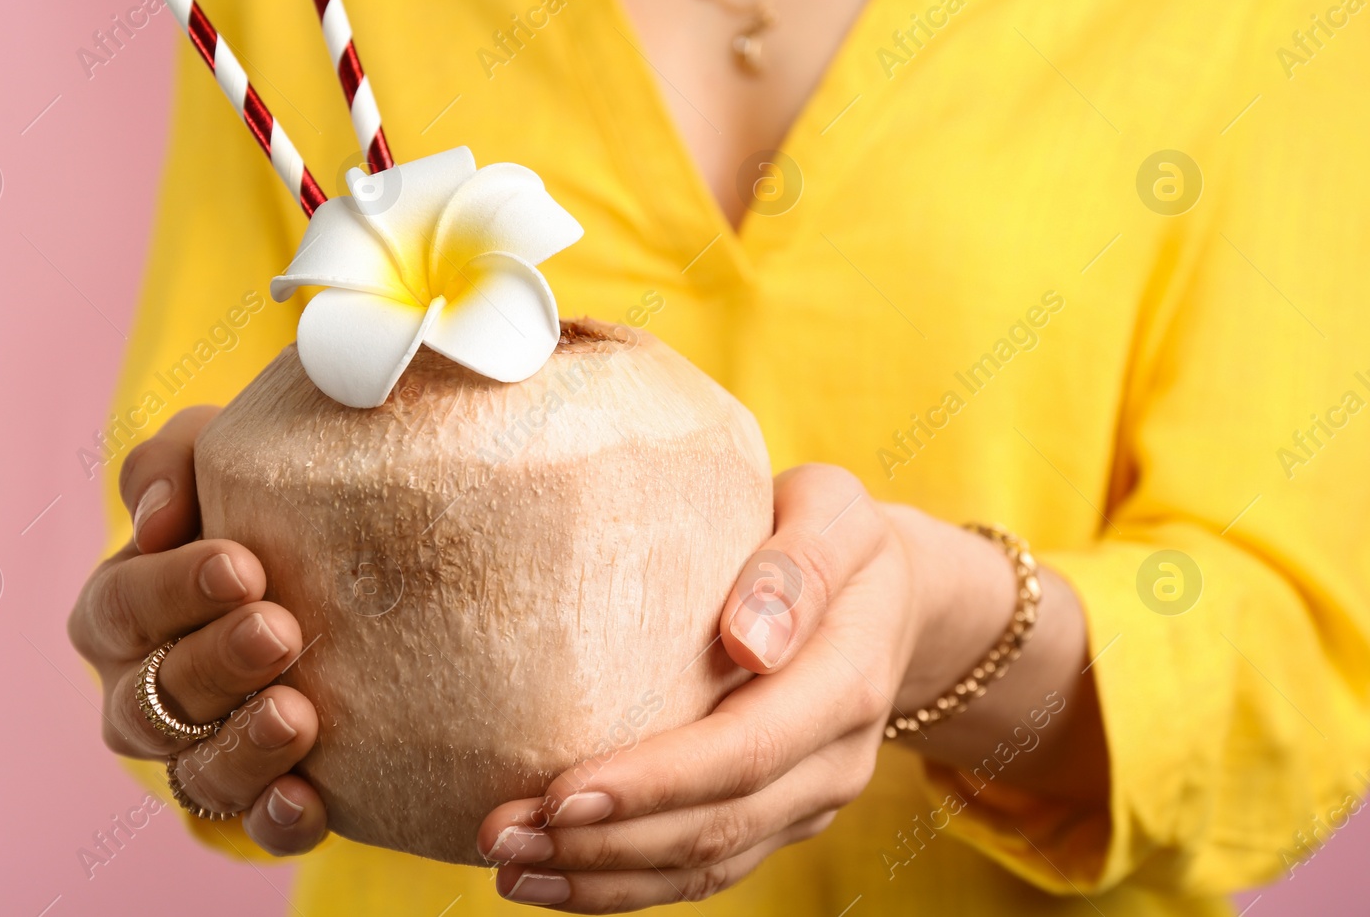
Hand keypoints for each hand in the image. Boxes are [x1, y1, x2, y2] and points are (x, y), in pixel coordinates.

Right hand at [67, 406, 327, 855]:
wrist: (344, 562)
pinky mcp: (260, 794)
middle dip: (215, 663)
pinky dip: (276, 819)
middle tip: (279, 630)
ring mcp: (196, 750)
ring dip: (243, 748)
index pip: (122, 605)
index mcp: (121, 609)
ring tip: (297, 715)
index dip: (173, 589)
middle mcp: (142, 690)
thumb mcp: (219, 461)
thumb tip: (158, 515)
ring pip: (195, 771)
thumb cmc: (259, 505)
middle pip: (152, 696)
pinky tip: (310, 800)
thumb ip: (175, 461)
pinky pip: (254, 825)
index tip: (243, 566)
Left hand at [476, 464, 1023, 910]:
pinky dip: (627, 885)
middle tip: (500, 836)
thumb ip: (795, 566)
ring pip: (706, 864)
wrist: (889, 594)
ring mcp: (807, 800)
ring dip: (602, 879)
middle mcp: (834, 760)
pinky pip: (704, 869)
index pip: (745, 752)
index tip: (562, 793)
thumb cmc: (837, 535)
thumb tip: (746, 639)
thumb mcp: (833, 511)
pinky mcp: (777, 818)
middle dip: (604, 845)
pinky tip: (553, 879)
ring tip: (509, 867)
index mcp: (846, 682)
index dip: (654, 783)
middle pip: (717, 827)